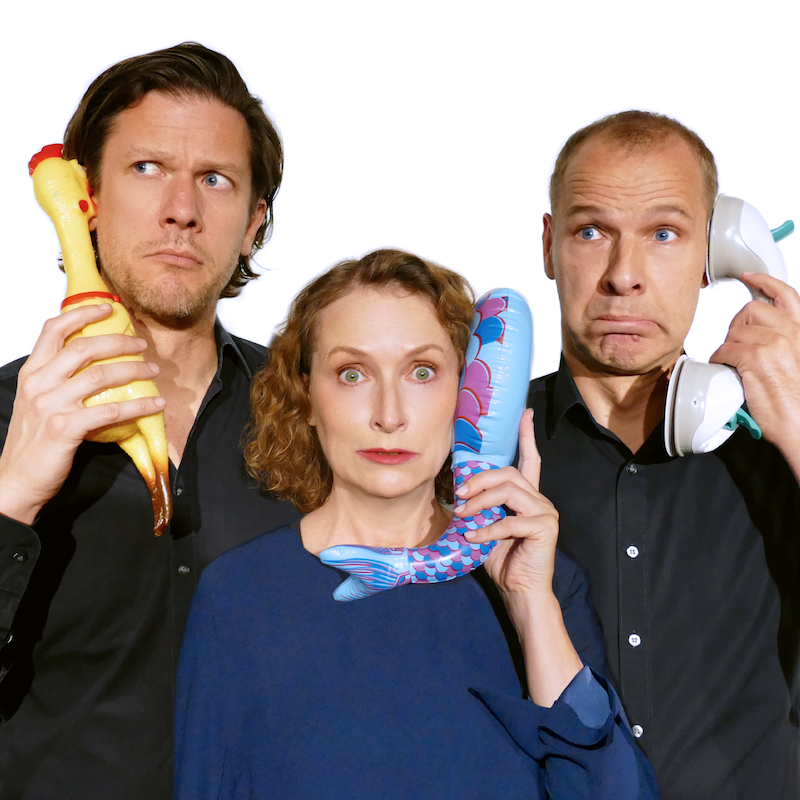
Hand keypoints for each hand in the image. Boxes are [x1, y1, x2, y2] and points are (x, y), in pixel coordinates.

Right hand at [0, 304, 165, 523]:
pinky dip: (138, 405)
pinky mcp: (66, 428)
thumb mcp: (37, 402)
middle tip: (141, 344)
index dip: (81, 314)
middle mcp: (39, 384)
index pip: (53, 330)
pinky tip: (155, 404)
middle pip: (84, 348)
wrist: (17, 480)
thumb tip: (94, 364)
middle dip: (118, 342)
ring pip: (101, 376)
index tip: (106, 308)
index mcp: (32, 373)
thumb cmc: (32, 442)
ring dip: (134, 370)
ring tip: (153, 370)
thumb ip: (57, 380)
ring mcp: (52, 405)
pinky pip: (111, 411)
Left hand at [455, 408, 558, 598]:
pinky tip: (474, 537)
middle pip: (508, 473)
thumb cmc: (501, 559)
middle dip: (480, 479)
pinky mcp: (545, 528)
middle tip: (459, 493)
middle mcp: (540, 499)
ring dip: (480, 501)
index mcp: (528, 496)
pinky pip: (510, 520)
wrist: (519, 590)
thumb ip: (480, 507)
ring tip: (462, 514)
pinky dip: (488, 528)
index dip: (526, 435)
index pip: (530, 459)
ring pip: (508, 490)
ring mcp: (545, 512)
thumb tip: (457, 492)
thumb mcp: (485, 526)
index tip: (524, 413)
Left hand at [710, 272, 799, 468]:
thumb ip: (783, 344)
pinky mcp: (755, 359)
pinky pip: (725, 349)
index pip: (785, 296)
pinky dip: (719, 358)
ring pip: (736, 331)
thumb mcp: (797, 361)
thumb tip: (760, 336)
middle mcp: (790, 334)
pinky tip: (724, 367)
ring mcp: (772, 345)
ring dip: (728, 345)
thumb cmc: (798, 401)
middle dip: (738, 324)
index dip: (765, 282)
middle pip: (751, 310)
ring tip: (733, 360)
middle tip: (737, 342)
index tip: (750, 276)